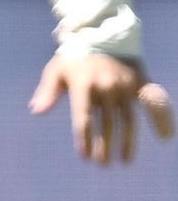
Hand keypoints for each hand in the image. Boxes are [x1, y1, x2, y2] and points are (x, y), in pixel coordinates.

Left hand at [30, 52, 176, 163]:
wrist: (100, 35)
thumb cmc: (74, 58)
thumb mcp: (56, 70)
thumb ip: (48, 92)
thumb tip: (36, 111)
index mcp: (83, 84)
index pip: (83, 117)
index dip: (84, 138)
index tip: (84, 156)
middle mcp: (105, 86)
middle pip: (105, 123)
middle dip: (103, 146)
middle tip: (101, 164)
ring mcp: (124, 85)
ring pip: (127, 119)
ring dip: (127, 142)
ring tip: (125, 161)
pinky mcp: (139, 82)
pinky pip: (154, 101)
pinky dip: (161, 117)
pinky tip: (166, 136)